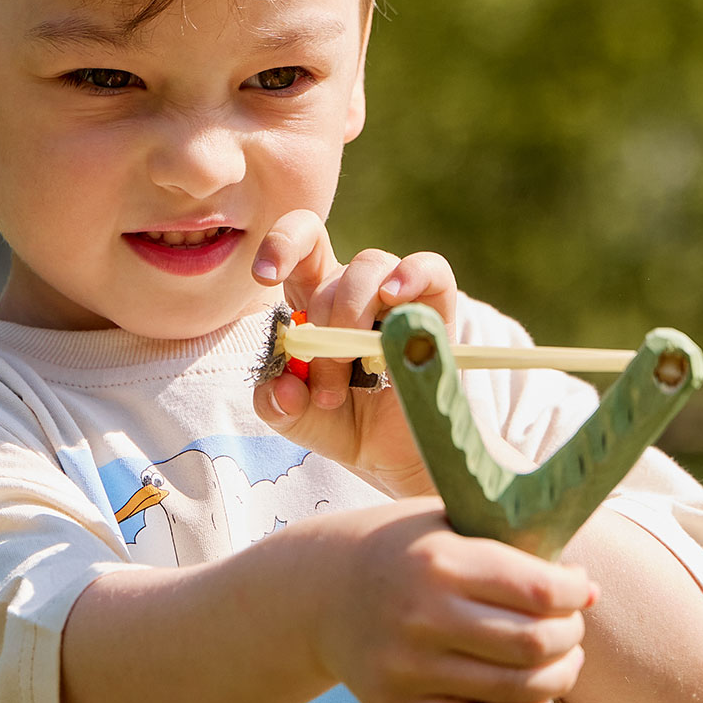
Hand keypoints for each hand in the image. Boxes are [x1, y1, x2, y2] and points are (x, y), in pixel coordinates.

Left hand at [251, 210, 452, 497]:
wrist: (392, 457)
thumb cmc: (342, 424)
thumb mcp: (294, 418)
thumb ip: (274, 402)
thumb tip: (284, 385)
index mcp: (314, 301)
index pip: (300, 245)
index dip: (282, 245)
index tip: (265, 276)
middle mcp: (355, 290)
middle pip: (332, 274)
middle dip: (323, 331)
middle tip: (328, 390)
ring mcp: (398, 296)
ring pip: (371, 266)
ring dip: (354, 314)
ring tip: (356, 368)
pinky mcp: (437, 309)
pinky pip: (431, 270)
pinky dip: (412, 275)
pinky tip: (395, 297)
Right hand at [295, 502, 592, 702]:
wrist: (319, 592)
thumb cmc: (403, 553)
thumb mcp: (447, 525)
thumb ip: (509, 548)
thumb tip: (584, 589)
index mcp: (440, 561)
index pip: (537, 590)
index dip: (575, 594)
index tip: (583, 591)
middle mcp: (423, 616)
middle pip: (534, 643)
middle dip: (571, 638)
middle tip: (572, 630)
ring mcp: (408, 668)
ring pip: (515, 689)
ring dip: (557, 679)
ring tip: (562, 663)